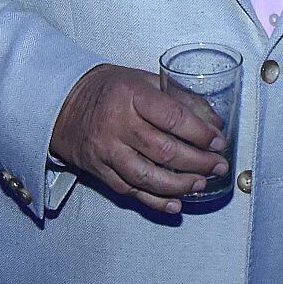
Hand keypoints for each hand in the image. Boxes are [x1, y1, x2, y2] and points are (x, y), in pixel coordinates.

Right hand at [49, 64, 227, 214]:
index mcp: (130, 96)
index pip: (172, 118)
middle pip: (164, 150)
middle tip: (218, 166)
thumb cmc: (109, 89)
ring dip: (179, 184)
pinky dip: (155, 200)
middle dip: (198, 162)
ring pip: (147, 176)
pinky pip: (130, 191)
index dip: (200, 133)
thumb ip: (180, 98)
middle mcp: (116, 124)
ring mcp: (106, 151)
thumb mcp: (144, 80)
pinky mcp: (98, 171)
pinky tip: (175, 203)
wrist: (63, 104)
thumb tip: (214, 122)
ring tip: (201, 184)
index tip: (218, 141)